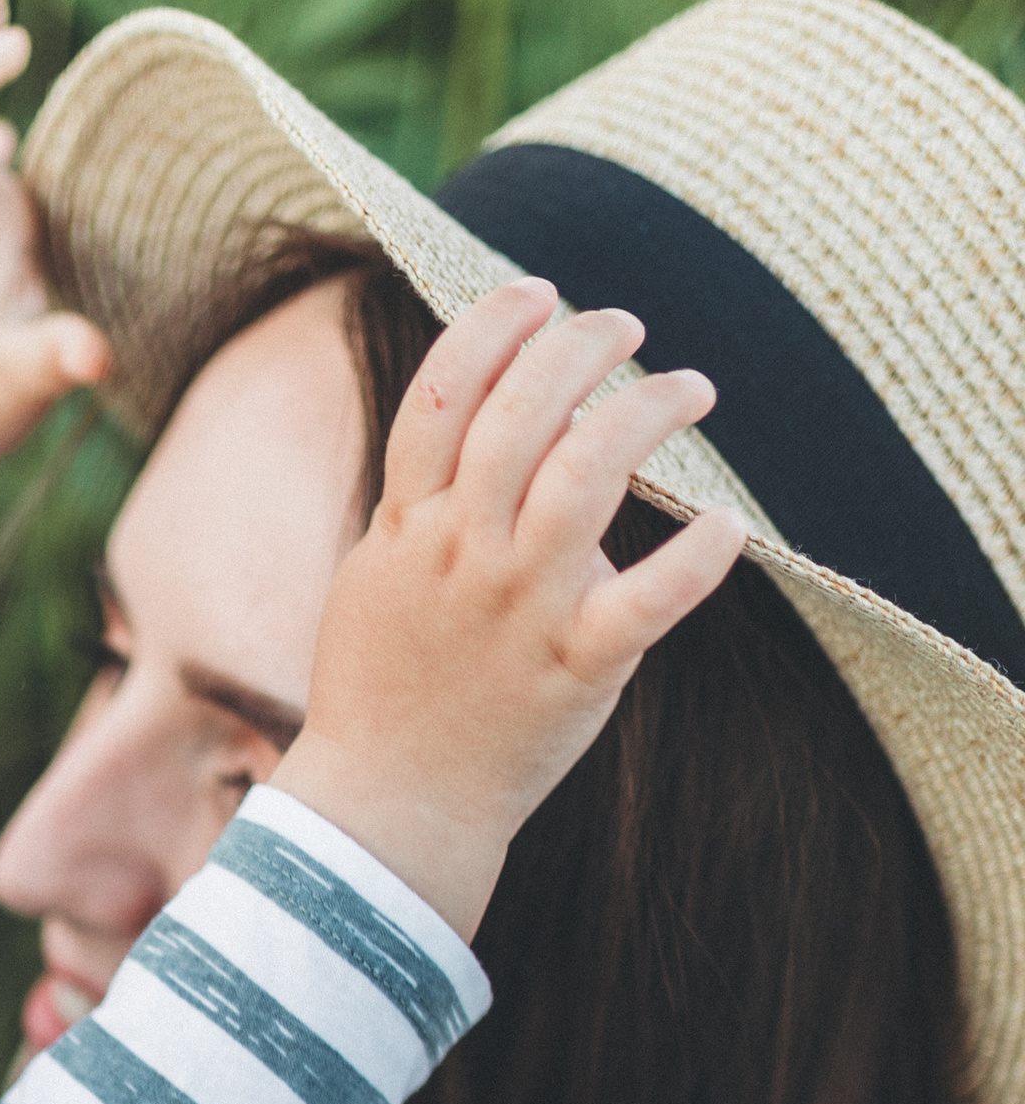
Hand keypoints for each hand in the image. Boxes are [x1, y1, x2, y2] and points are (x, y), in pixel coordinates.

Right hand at [277, 280, 748, 937]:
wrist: (390, 809)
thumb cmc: (387, 690)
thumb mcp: (374, 578)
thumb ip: (422, 499)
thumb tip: (487, 420)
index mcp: (409, 527)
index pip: (444, 392)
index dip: (494, 325)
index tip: (538, 294)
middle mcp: (464, 553)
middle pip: (522, 410)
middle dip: (582, 345)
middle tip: (625, 326)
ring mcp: (520, 608)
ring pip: (589, 474)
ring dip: (648, 411)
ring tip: (690, 388)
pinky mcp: (575, 667)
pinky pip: (648, 600)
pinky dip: (697, 558)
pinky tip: (728, 526)